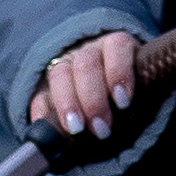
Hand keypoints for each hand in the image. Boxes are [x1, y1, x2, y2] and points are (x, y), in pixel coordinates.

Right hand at [28, 33, 148, 142]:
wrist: (101, 92)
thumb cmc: (126, 94)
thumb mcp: (136, 92)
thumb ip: (135, 100)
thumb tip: (135, 119)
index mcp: (116, 46)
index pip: (117, 47)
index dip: (119, 72)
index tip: (123, 102)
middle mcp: (88, 50)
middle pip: (86, 65)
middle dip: (94, 99)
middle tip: (102, 129)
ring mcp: (64, 64)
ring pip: (60, 74)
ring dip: (68, 103)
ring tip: (77, 129)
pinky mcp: (44, 84)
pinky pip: (39, 95)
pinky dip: (42, 113)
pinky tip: (47, 128)